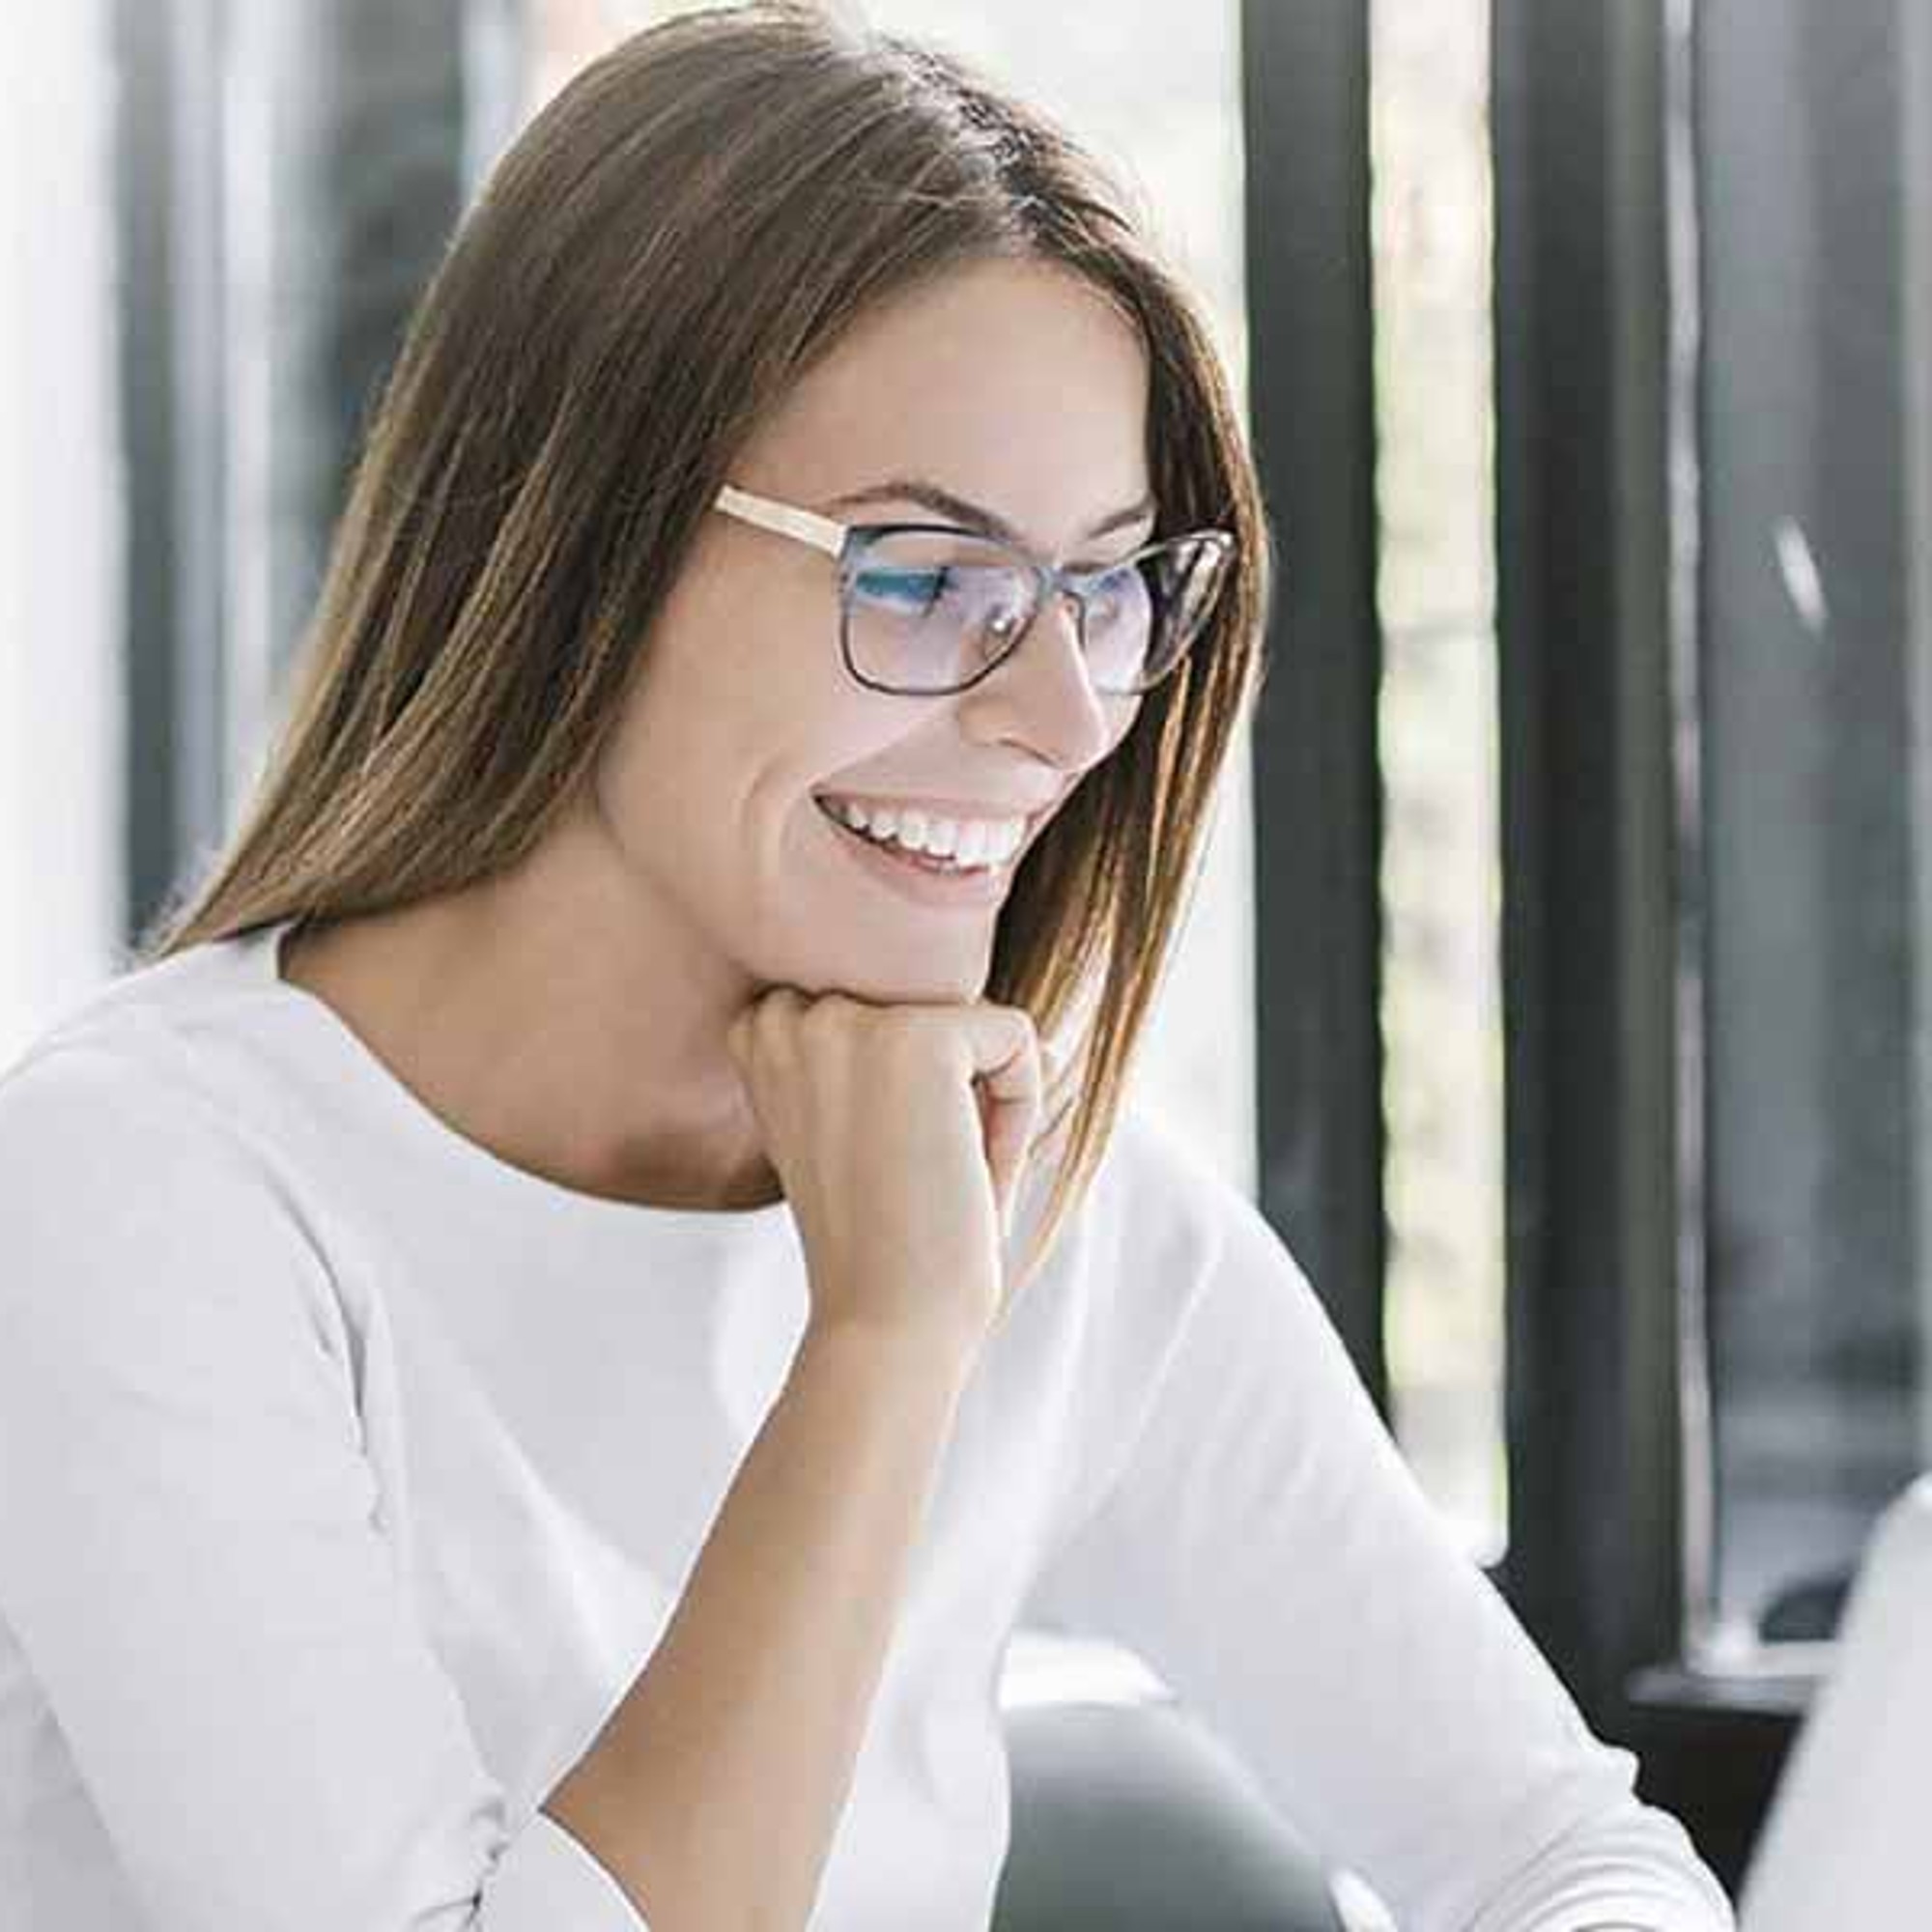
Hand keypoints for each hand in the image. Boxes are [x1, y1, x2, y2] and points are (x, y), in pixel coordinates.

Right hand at [723, 987, 1044, 1362]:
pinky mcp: (919, 1037)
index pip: (883, 999)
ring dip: (984, 1098)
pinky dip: (1021, 1108)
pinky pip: (1016, 1037)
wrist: (887, 1322)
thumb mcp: (853, 1119)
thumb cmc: (883, 1237)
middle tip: (921, 1171)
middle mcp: (788, 1014)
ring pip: (973, 1019)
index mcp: (758, 1034)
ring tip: (944, 1173)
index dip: (909, 1080)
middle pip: (930, 1001)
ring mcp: (847, 1021)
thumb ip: (869, 1047)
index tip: (890, 1156)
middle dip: (951, 1085)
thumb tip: (967, 977)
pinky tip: (975, 1171)